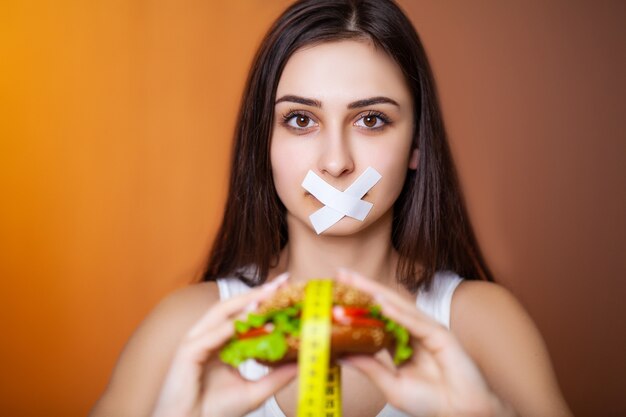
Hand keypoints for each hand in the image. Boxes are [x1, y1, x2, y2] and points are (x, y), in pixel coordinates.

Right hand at [150, 274, 296, 416]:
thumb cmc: (213, 412)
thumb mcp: (253, 392)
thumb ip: (275, 377)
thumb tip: (301, 364)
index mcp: (220, 342)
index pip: (243, 313)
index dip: (264, 300)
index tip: (287, 289)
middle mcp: (207, 336)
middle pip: (233, 306)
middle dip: (258, 292)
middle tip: (282, 281)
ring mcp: (195, 341)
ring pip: (221, 313)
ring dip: (245, 301)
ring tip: (269, 294)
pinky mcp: (186, 352)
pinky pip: (211, 334)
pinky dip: (231, 326)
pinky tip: (250, 319)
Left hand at [335, 269, 515, 416]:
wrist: (460, 413)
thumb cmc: (430, 402)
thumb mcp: (391, 385)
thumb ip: (370, 367)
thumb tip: (341, 355)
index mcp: (400, 342)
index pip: (374, 318)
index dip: (356, 306)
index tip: (334, 294)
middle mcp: (411, 331)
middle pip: (383, 305)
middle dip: (362, 288)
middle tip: (340, 274)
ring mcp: (426, 330)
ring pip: (398, 307)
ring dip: (376, 293)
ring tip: (354, 281)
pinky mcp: (440, 334)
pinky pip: (415, 322)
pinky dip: (398, 312)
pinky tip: (381, 304)